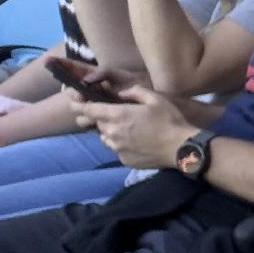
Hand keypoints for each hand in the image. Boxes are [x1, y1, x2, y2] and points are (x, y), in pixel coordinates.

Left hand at [78, 83, 196, 169]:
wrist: (182, 148)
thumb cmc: (170, 120)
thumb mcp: (155, 98)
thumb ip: (134, 92)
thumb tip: (120, 93)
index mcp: (118, 115)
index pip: (88, 110)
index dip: (77, 105)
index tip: (72, 102)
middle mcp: (112, 132)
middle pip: (97, 124)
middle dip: (103, 119)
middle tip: (119, 116)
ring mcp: (117, 148)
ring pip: (106, 138)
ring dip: (113, 133)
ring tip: (132, 131)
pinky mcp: (123, 160)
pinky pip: (117, 149)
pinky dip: (123, 145)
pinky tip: (139, 143)